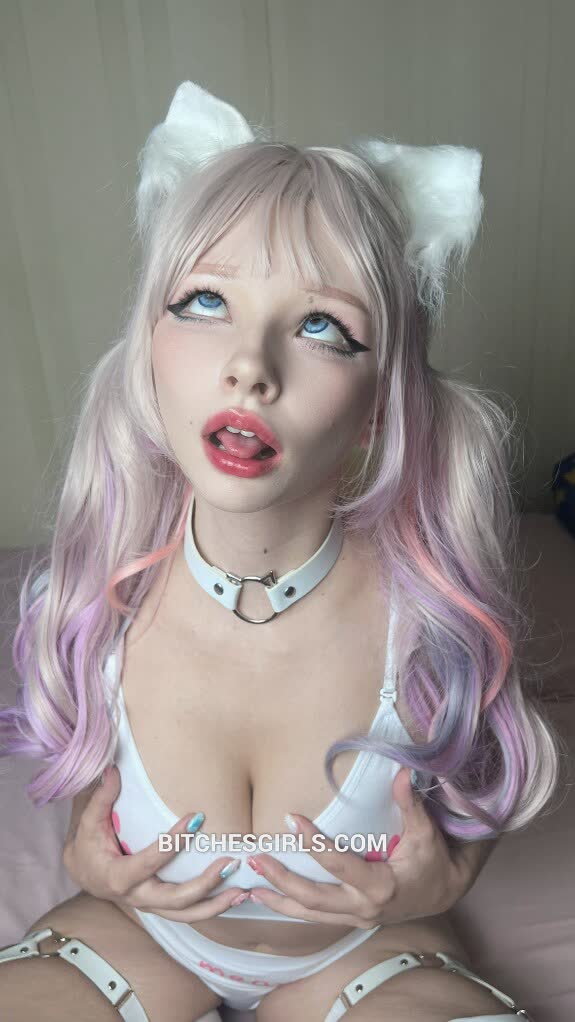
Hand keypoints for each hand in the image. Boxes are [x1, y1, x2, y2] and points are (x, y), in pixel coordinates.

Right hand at [62, 765, 249, 922]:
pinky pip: (188, 913)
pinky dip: (212, 907)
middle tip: (229, 862)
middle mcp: (137, 897)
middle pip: (174, 899)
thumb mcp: (89, 821)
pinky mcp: (161, 906)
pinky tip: (235, 896)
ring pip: (186, 915)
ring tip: (241, 891)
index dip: (174, 841)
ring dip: (216, 904)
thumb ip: (102, 797)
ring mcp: (151, 905)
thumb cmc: (88, 844)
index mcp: (118, 877)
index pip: (150, 860)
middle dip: (205, 884)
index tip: (197, 818)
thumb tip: (113, 769)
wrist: (85, 873)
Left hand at [244, 767, 474, 927]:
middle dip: (282, 879)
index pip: (338, 864)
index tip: (291, 819)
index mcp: (379, 886)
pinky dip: (291, 908)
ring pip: (309, 915)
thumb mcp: (426, 833)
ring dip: (278, 900)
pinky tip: (270, 897)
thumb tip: (402, 772)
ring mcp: (355, 918)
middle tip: (256, 859)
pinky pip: (315, 917)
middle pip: (313, 898)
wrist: (444, 893)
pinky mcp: (350, 919)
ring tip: (250, 886)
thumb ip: (410, 804)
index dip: (313, 843)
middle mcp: (363, 908)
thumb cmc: (434, 861)